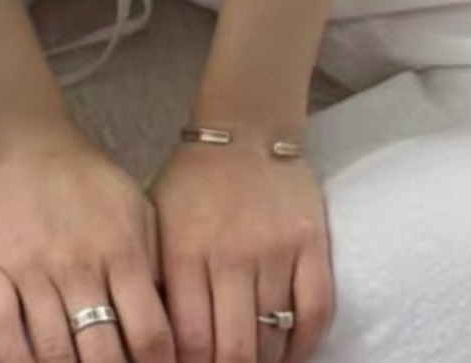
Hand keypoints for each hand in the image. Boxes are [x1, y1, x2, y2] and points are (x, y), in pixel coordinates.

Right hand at [0, 122, 175, 362]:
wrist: (25, 142)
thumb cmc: (87, 180)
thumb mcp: (136, 209)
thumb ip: (153, 263)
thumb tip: (173, 323)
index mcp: (121, 250)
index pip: (148, 331)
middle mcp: (78, 265)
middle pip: (101, 352)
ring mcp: (32, 269)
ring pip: (52, 351)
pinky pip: (2, 332)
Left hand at [146, 140, 334, 362]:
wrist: (245, 132)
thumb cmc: (193, 184)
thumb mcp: (156, 222)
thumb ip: (156, 280)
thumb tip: (154, 340)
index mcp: (185, 250)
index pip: (190, 341)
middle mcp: (231, 254)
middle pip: (235, 350)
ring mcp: (276, 250)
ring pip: (274, 337)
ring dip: (263, 362)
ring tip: (252, 361)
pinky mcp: (312, 244)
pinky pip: (316, 313)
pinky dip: (304, 344)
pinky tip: (288, 352)